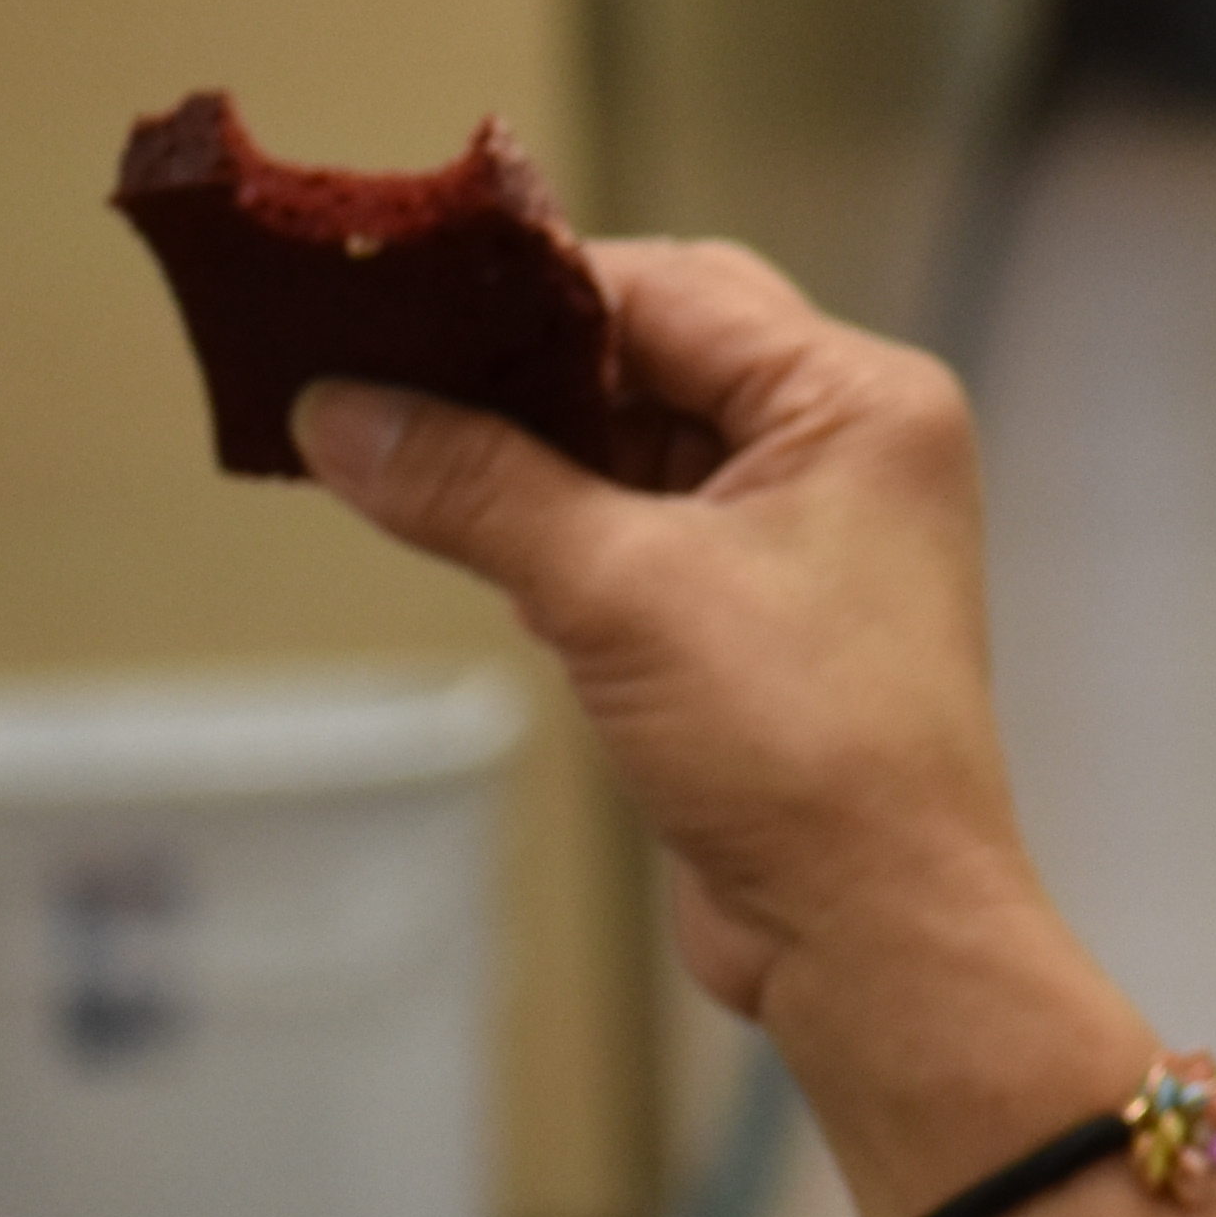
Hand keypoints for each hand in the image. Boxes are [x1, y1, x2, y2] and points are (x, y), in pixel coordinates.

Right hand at [291, 239, 1043, 1040]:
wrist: (873, 927)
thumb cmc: (806, 751)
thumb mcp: (618, 594)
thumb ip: (476, 487)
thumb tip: (342, 411)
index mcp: (860, 400)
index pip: (673, 289)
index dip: (533, 292)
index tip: (396, 300)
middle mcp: (848, 443)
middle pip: (656, 353)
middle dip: (523, 371)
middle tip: (379, 372)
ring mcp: (807, 526)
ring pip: (637, 440)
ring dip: (529, 454)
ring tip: (392, 450)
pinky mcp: (757, 607)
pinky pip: (639, 523)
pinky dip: (556, 524)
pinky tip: (467, 533)